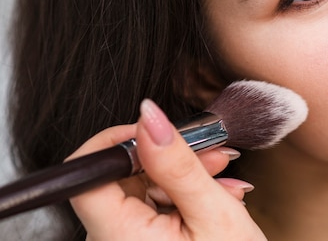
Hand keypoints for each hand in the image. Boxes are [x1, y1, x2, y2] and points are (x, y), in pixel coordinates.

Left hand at [67, 99, 266, 239]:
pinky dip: (181, 195)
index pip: (88, 174)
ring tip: (223, 177)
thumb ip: (178, 163)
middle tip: (212, 152)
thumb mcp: (213, 214)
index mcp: (119, 239)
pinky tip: (214, 195)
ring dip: (183, 175)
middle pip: (121, 178)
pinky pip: (151, 207)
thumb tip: (150, 116)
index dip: (119, 143)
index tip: (159, 129)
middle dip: (168, 156)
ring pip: (141, 190)